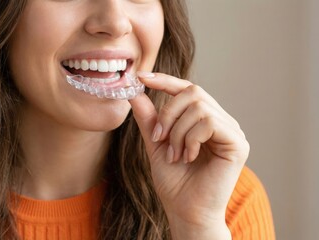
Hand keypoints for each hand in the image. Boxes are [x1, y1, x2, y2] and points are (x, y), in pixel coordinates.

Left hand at [129, 72, 248, 238]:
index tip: (142, 78)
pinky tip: (187, 156)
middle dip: (168, 113)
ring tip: (174, 154)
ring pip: (199, 107)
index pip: (187, 89)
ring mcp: (231, 131)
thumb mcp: (156, 145)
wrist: (185, 211)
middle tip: (158, 139)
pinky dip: (190, 138)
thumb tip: (135, 92)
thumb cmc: (174, 182)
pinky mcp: (238, 143)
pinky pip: (208, 122)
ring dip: (177, 131)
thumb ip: (150, 119)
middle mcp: (221, 121)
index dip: (165, 80)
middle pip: (192, 92)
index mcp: (204, 120)